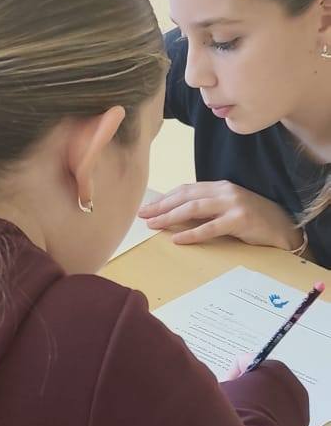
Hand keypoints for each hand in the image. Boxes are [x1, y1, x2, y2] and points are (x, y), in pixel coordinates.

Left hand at [139, 182, 299, 249]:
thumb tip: (177, 217)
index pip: (186, 190)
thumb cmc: (253, 220)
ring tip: (153, 225)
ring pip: (194, 209)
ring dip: (170, 216)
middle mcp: (224, 191)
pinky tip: (177, 239)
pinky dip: (191, 233)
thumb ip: (207, 209)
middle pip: (186, 197)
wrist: (283, 227)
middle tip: (143, 215)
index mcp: (219, 187)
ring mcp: (232, 204)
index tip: (148, 207)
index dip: (165, 198)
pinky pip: (210, 227)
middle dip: (161, 206)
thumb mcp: (227, 209)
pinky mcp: (240, 220)